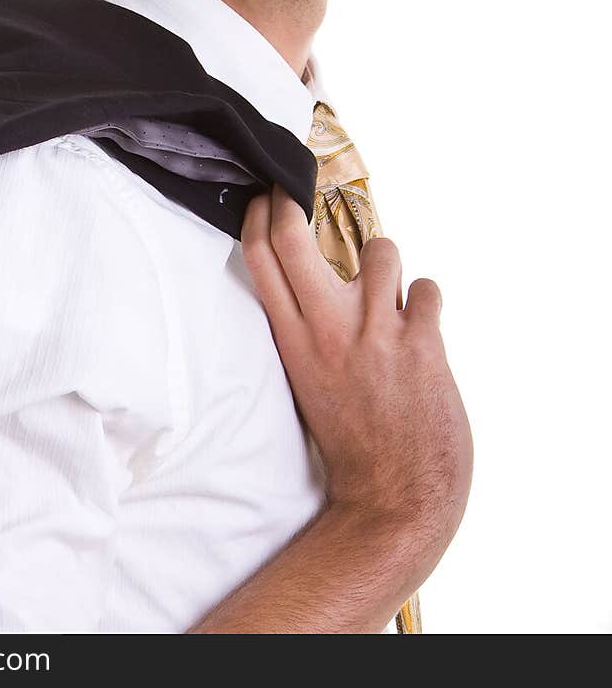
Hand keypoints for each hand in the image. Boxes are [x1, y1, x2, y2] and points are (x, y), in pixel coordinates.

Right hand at [241, 184, 472, 542]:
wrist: (394, 497)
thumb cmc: (353, 441)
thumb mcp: (309, 381)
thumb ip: (309, 332)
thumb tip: (318, 283)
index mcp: (294, 342)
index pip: (262, 261)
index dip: (259, 217)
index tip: (266, 197)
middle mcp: (329, 330)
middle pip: (296, 239)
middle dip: (292, 200)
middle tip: (295, 190)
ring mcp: (375, 334)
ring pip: (381, 250)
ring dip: (388, 265)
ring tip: (390, 298)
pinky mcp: (421, 343)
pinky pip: (428, 289)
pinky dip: (427, 304)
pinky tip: (422, 331)